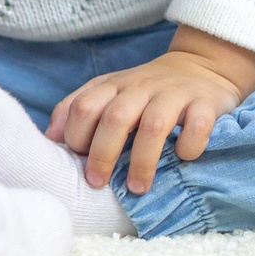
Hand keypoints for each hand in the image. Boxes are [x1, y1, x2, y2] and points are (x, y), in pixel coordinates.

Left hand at [46, 26, 254, 194]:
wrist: (202, 67)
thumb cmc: (147, 91)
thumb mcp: (110, 92)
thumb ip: (79, 109)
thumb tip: (49, 139)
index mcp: (115, 86)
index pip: (84, 105)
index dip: (75, 136)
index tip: (78, 163)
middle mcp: (142, 87)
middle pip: (115, 117)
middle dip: (103, 154)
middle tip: (98, 183)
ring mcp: (175, 93)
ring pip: (154, 124)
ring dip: (142, 160)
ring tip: (136, 188)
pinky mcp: (205, 103)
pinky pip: (197, 123)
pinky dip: (189, 145)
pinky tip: (184, 158)